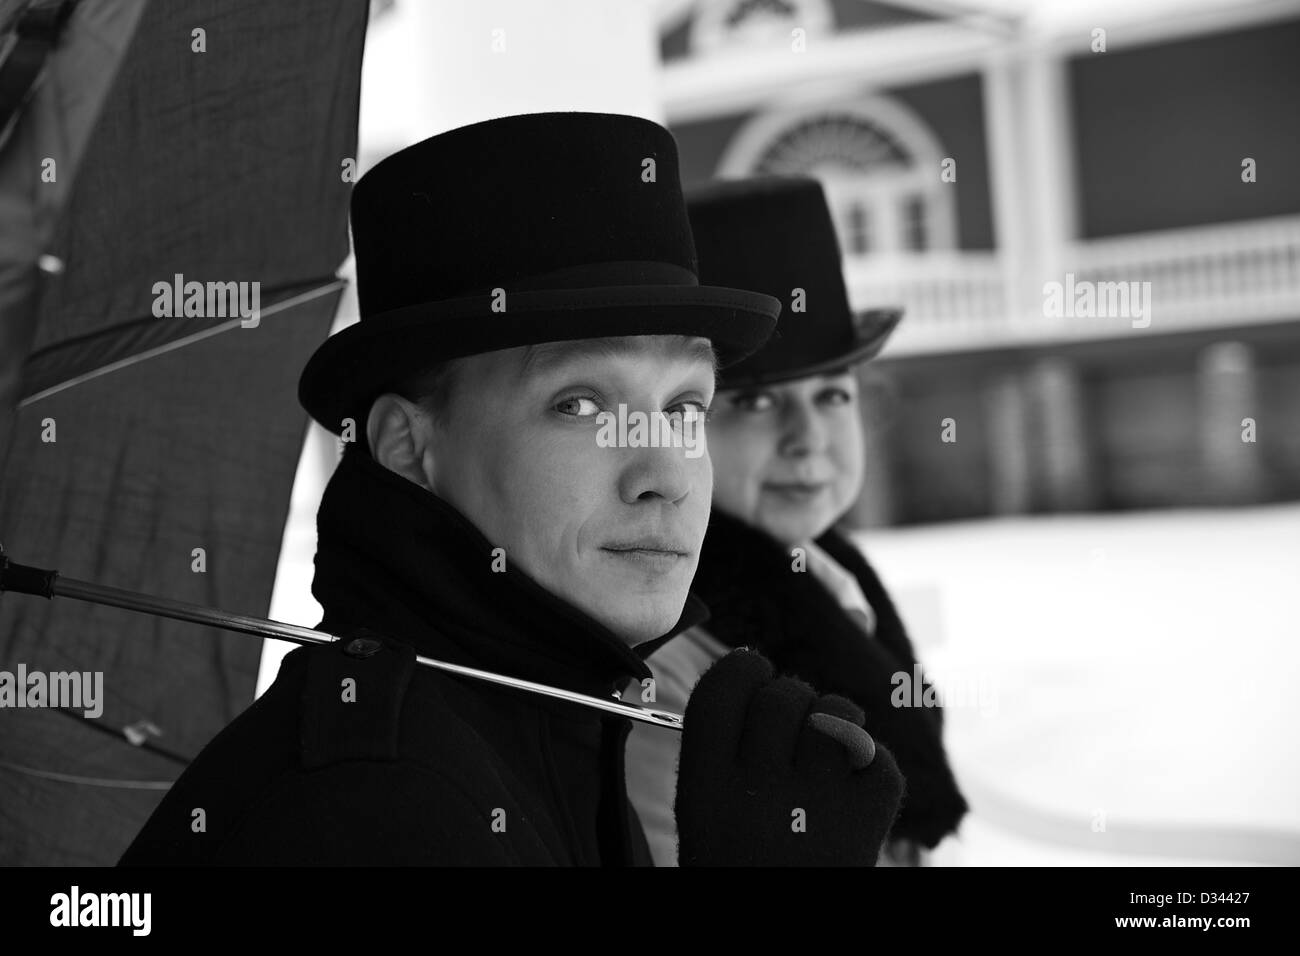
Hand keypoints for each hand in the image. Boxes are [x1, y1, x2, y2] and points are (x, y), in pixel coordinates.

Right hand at [674, 648, 903, 865]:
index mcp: (704, 789)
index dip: (742, 669)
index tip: (752, 676)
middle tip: (792, 734)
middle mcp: (758, 793)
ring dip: (836, 724)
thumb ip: (721, 748)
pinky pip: (880, 759)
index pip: (723, 687)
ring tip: (826, 758)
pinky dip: (873, 768)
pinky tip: (854, 793)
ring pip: (839, 713)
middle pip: (784, 694)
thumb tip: (755, 666)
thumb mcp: (703, 815)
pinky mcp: (868, 826)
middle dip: (792, 699)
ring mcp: (818, 808)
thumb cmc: (741, 870)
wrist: (778, 948)